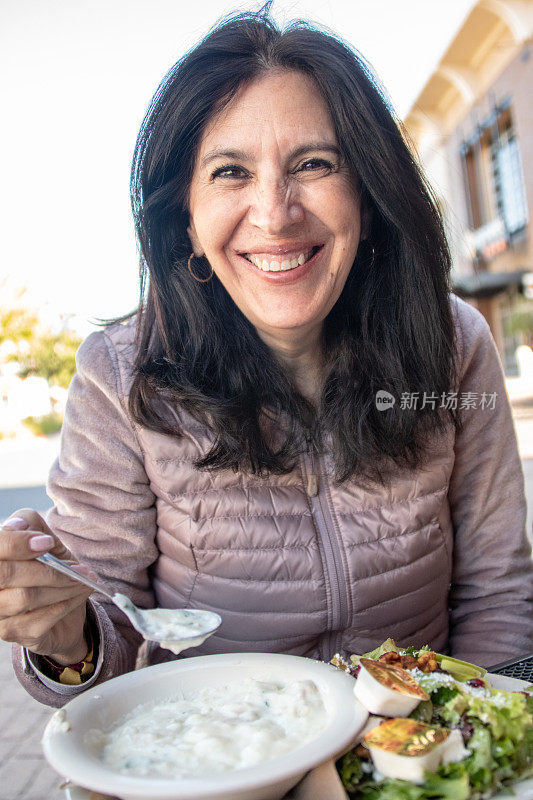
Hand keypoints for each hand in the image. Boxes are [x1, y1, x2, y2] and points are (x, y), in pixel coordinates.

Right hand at [0, 509, 93, 664]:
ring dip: (63, 586)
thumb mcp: (45, 541)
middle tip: (78, 567)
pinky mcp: (11, 632)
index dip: (16, 544)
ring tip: (84, 579)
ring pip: (26, 597)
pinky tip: (81, 593)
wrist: (63, 610)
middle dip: (47, 569)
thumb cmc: (49, 568)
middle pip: (6, 574)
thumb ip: (31, 526)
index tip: (46, 543)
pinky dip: (67, 602)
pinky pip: (40, 617)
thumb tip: (17, 526)